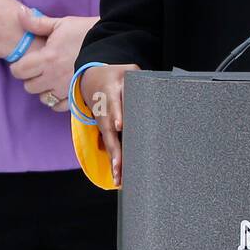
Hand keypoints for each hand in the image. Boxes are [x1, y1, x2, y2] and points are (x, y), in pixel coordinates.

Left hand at [6, 8, 97, 109]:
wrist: (112, 43)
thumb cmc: (86, 32)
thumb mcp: (61, 24)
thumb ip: (37, 22)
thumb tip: (20, 13)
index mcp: (47, 58)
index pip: (19, 71)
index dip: (19, 66)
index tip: (25, 62)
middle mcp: (54, 77)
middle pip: (29, 87)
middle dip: (31, 78)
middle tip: (40, 69)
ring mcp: (66, 89)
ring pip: (43, 98)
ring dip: (44, 90)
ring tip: (51, 79)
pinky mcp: (77, 96)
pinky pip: (58, 106)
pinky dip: (57, 100)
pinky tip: (61, 89)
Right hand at [79, 63, 139, 185]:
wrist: (91, 81)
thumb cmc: (115, 76)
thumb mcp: (128, 71)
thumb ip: (141, 79)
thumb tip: (158, 89)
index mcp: (111, 93)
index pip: (113, 104)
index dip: (116, 114)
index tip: (119, 125)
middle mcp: (105, 111)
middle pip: (109, 131)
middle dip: (114, 148)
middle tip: (119, 164)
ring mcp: (104, 123)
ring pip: (109, 144)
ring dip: (113, 161)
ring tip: (119, 178)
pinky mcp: (106, 131)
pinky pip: (110, 147)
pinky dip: (114, 162)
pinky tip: (119, 177)